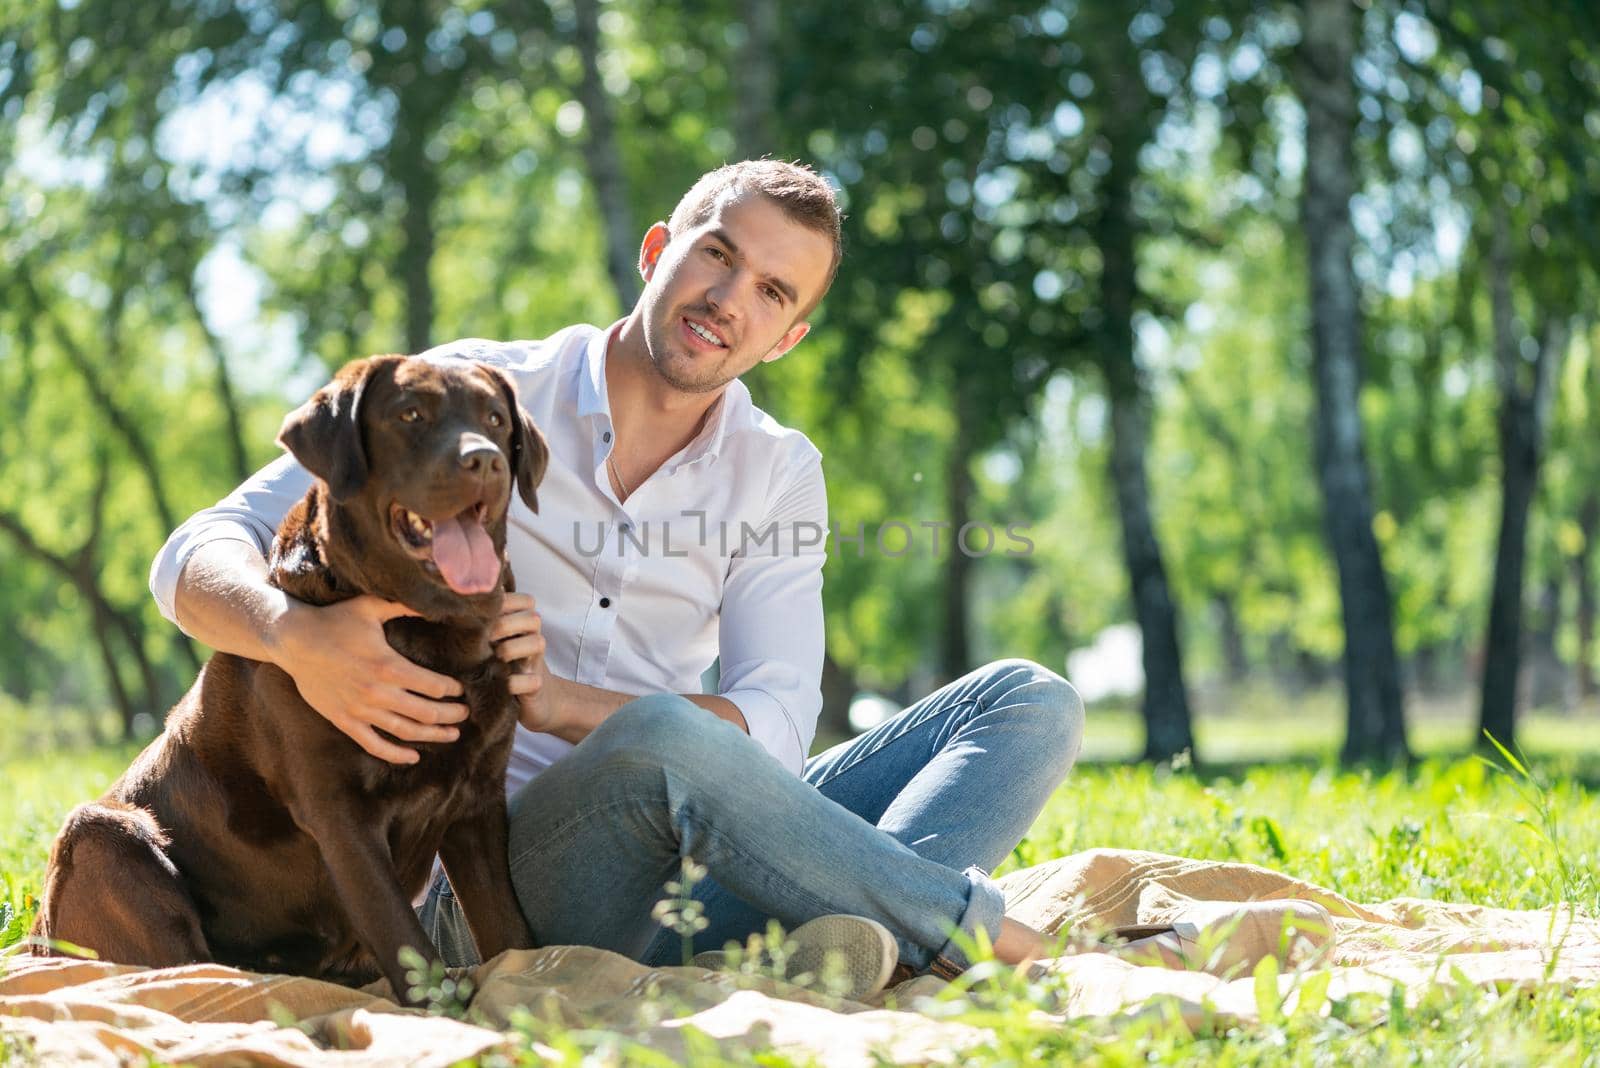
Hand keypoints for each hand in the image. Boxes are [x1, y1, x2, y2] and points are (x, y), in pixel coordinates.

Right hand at [267, 594, 466, 763]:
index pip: (433, 686)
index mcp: (389, 666)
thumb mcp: (371, 606)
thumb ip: (405, 605)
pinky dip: (395, 754)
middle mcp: (377, 692)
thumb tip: (434, 600)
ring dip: (432, 735)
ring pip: (405, 731)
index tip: (460, 690)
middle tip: (465, 715)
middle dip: (450, 715)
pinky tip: (414, 757)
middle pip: (426, 712)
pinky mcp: (344, 720)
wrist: (294, 641)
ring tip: (452, 735)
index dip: (452, 690)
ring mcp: (360, 710)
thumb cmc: (335, 620)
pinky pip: (373, 745)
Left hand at [491, 592, 557, 733]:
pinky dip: (515, 682)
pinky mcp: (537, 685)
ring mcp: (536, 661)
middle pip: (533, 618)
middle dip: (505, 625)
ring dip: (511, 649)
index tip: (483, 614)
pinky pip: (533, 680)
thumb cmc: (499, 663)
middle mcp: (533, 638)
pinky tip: (500, 684)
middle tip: (484, 637)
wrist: (527, 698)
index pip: (526, 600)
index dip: (507, 603)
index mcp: (523, 623)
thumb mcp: (491, 639)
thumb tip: (450, 599)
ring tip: (494, 658)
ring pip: (538, 642)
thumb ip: (480, 620)